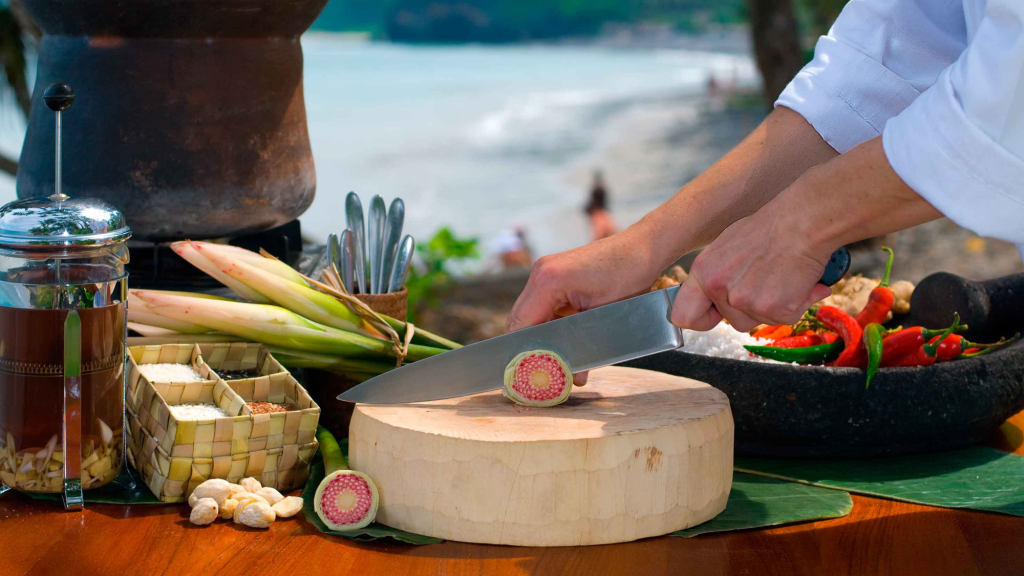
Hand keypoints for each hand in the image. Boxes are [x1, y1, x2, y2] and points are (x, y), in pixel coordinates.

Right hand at [507, 230, 659, 384]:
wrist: (644, 247)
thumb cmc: (628, 275)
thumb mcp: (604, 316)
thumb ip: (583, 345)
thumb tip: (574, 378)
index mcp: (547, 280)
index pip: (519, 325)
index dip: (523, 352)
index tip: (532, 375)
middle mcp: (540, 273)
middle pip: (520, 321)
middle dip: (532, 347)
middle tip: (547, 372)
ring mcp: (546, 271)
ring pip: (532, 315)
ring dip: (543, 336)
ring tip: (560, 359)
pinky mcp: (555, 274)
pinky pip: (544, 305)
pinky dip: (552, 324)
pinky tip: (568, 339)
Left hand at [671, 136, 942, 331]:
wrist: (803, 219)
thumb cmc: (770, 229)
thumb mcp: (726, 248)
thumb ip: (717, 276)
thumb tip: (713, 300)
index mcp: (703, 271)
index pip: (681, 316)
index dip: (702, 320)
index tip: (716, 314)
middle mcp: (718, 287)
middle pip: (730, 321)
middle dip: (749, 310)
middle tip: (766, 283)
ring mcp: (745, 300)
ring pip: (756, 322)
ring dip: (772, 307)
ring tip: (782, 277)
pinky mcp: (774, 308)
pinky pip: (783, 319)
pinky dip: (796, 304)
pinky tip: (799, 281)